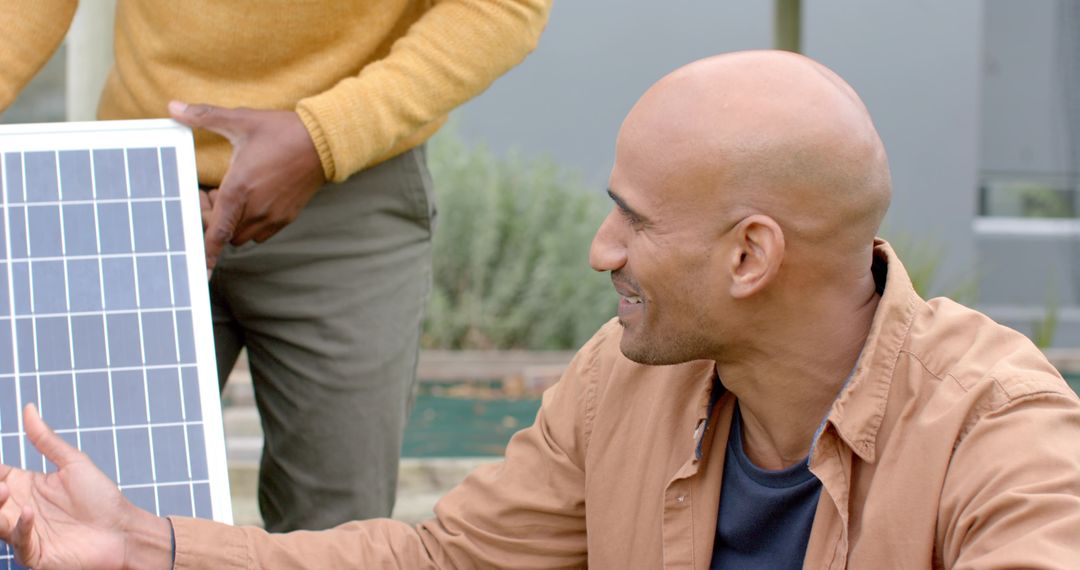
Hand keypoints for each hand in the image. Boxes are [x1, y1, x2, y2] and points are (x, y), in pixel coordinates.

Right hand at [0, 404, 171, 568]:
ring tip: (4, 491)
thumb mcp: (72, 463)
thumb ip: (45, 440)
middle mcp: (20, 510)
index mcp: (26, 487)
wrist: (124, 529)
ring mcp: (26, 533)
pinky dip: (20, 527)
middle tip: (0, 483)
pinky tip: (28, 511)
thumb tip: (28, 408)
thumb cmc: (102, 498)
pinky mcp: (35, 553)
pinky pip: (20, 542)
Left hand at [169, 101, 326, 275]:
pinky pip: (261, 233)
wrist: (324, 142)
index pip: (216, 232)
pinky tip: (254, 199)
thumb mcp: (241, 120)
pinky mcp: (287, 217)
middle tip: (212, 194)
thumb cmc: (282, 131)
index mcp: (239, 188)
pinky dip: (251, 223)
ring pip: (243, 236)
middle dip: (215, 220)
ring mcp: (273, 215)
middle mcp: (255, 208)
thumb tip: (173, 107)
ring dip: (234, 224)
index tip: (198, 268)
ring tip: (235, 197)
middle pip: (225, 233)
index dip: (205, 253)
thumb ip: (204, 116)